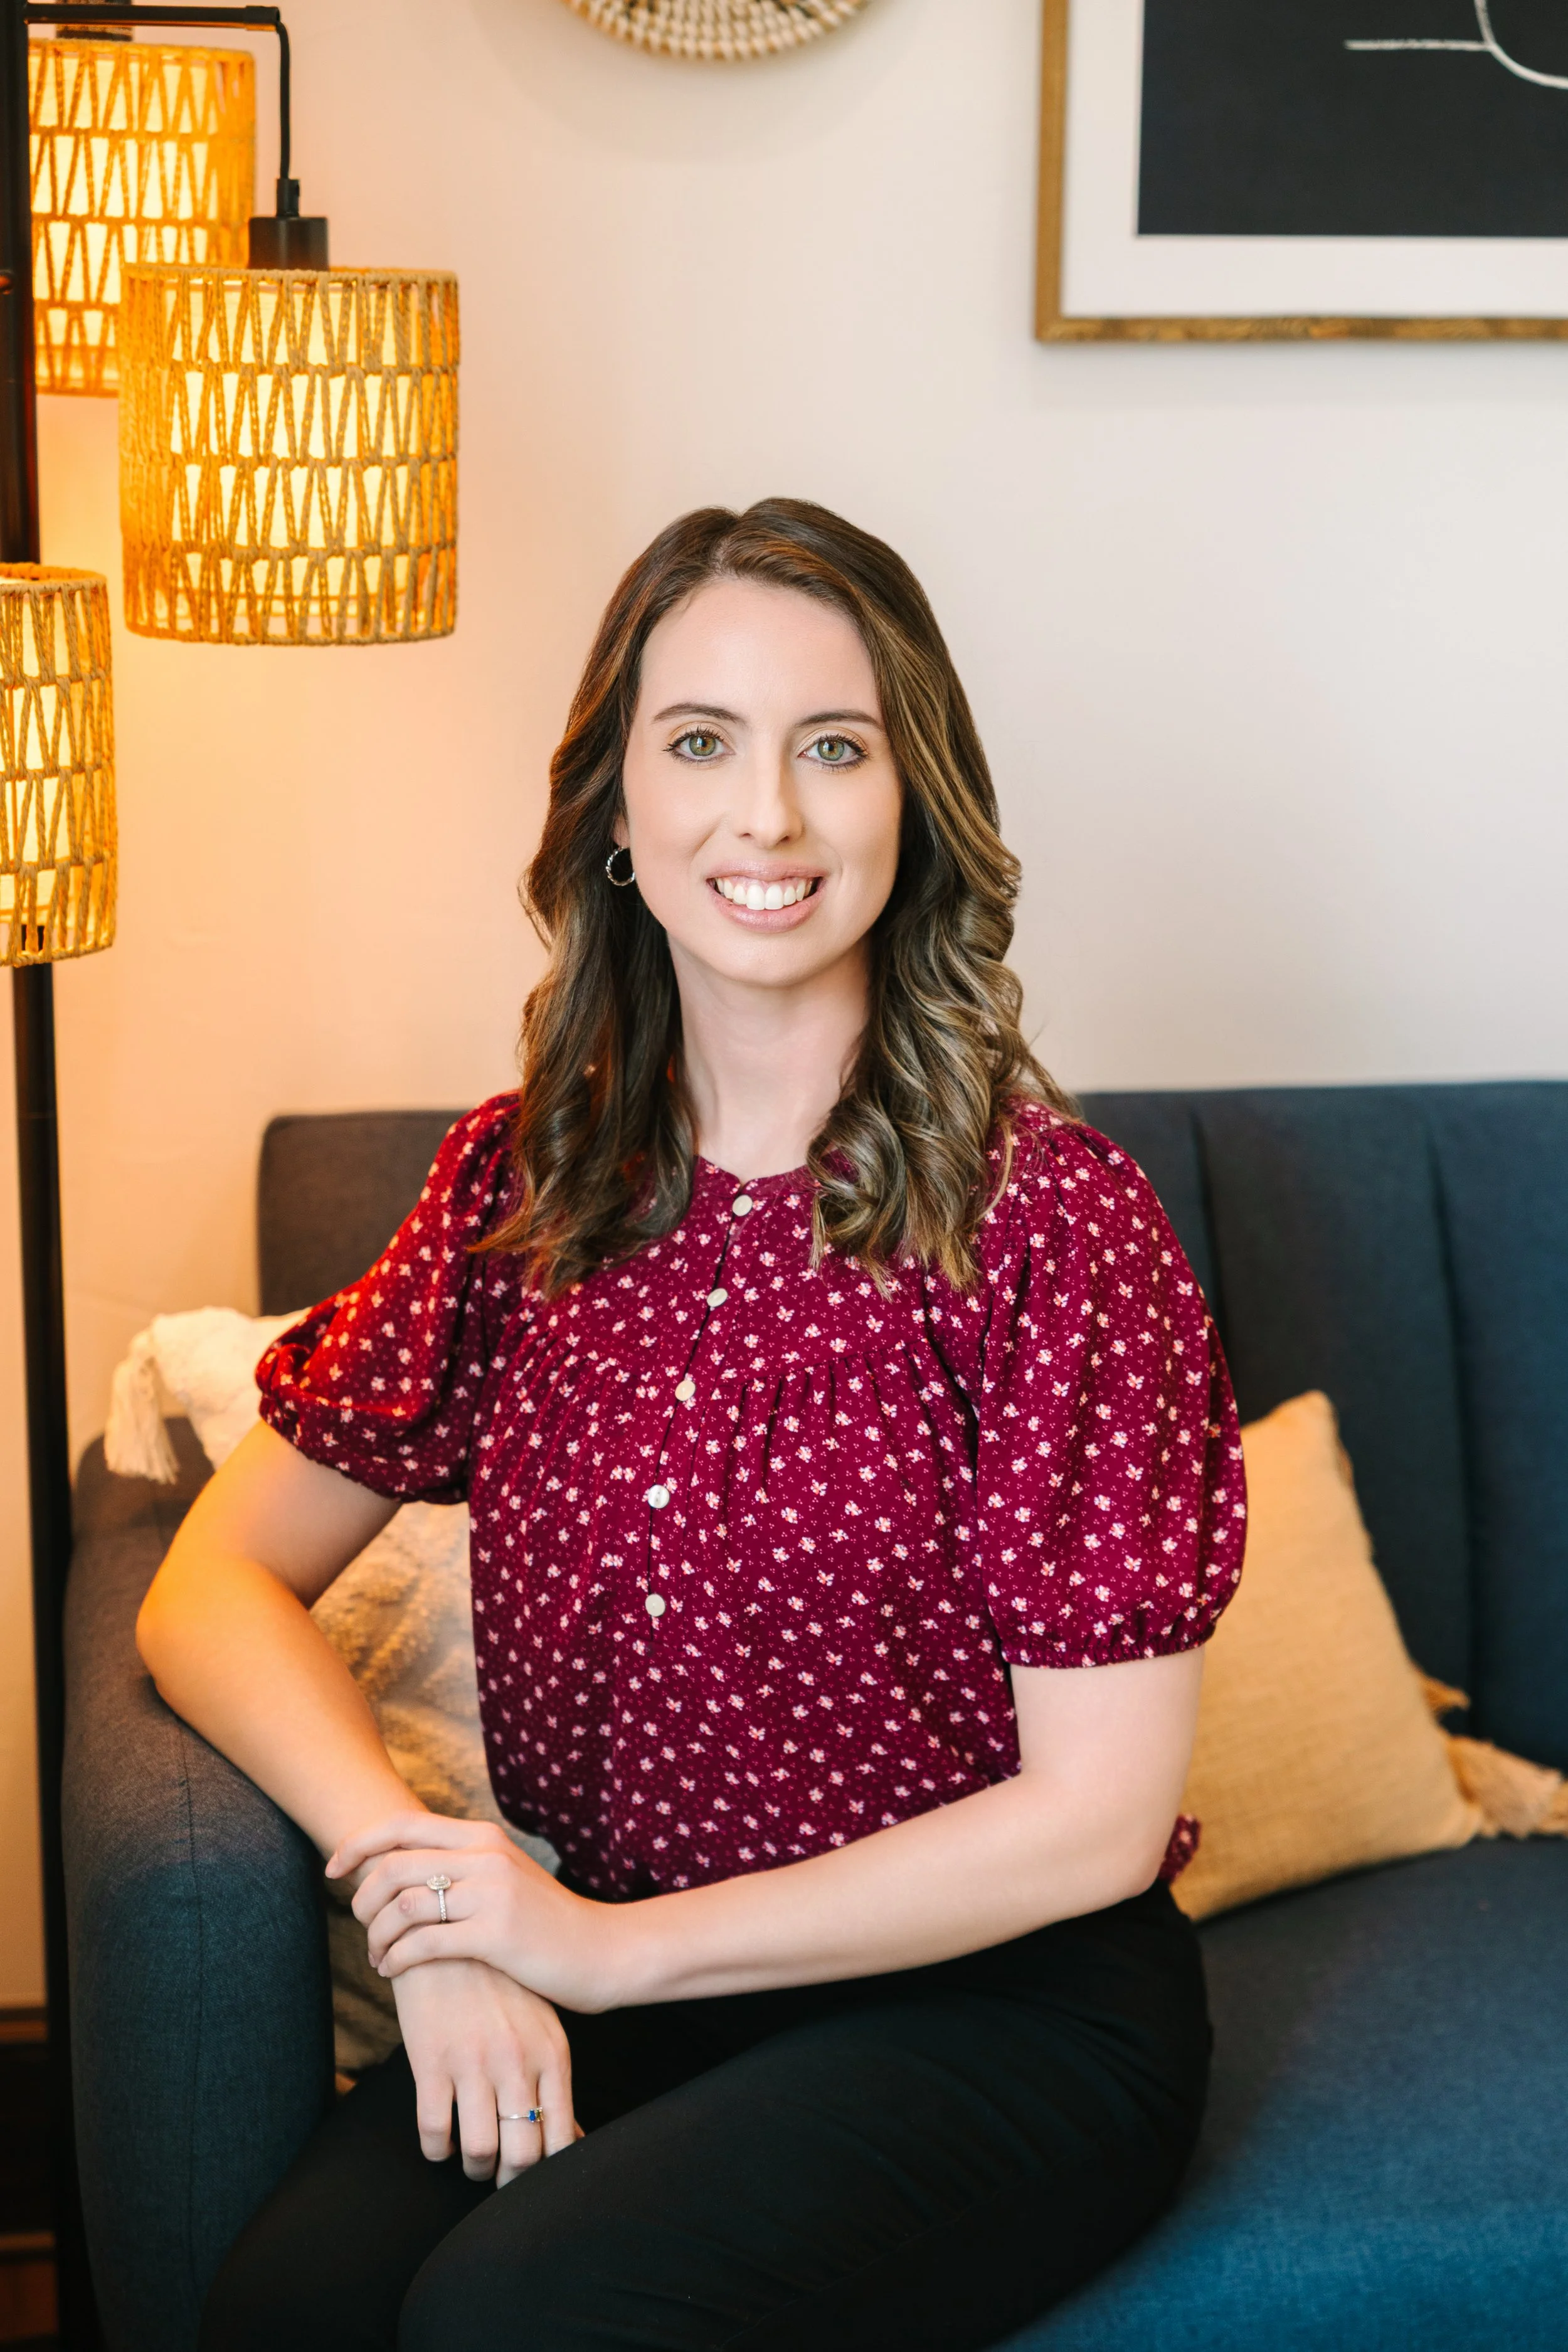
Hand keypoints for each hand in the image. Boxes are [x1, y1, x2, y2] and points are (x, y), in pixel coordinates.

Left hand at [328, 1814, 622, 2012]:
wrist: (604, 1951)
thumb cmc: (548, 1922)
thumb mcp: (506, 1877)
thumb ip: (463, 1866)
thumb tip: (403, 1873)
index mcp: (483, 1838)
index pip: (403, 1825)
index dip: (358, 1844)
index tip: (335, 1869)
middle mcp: (485, 1857)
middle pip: (393, 1865)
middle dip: (361, 1899)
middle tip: (361, 1925)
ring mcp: (491, 1894)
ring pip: (402, 1906)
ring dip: (375, 1935)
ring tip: (378, 1956)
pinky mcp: (495, 1935)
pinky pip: (422, 1944)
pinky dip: (396, 1959)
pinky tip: (394, 1971)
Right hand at [390, 1954, 579, 2185]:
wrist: (449, 1931)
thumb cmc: (501, 1987)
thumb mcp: (541, 2025)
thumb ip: (554, 2082)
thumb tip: (572, 2140)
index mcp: (551, 2054)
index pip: (561, 2136)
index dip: (549, 2171)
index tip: (536, 2175)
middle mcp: (516, 2062)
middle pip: (522, 2155)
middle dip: (510, 2179)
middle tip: (500, 2175)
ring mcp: (472, 2062)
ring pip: (478, 2151)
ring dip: (474, 2167)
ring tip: (471, 2158)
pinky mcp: (430, 2060)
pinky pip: (433, 2133)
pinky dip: (437, 2149)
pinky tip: (440, 2139)